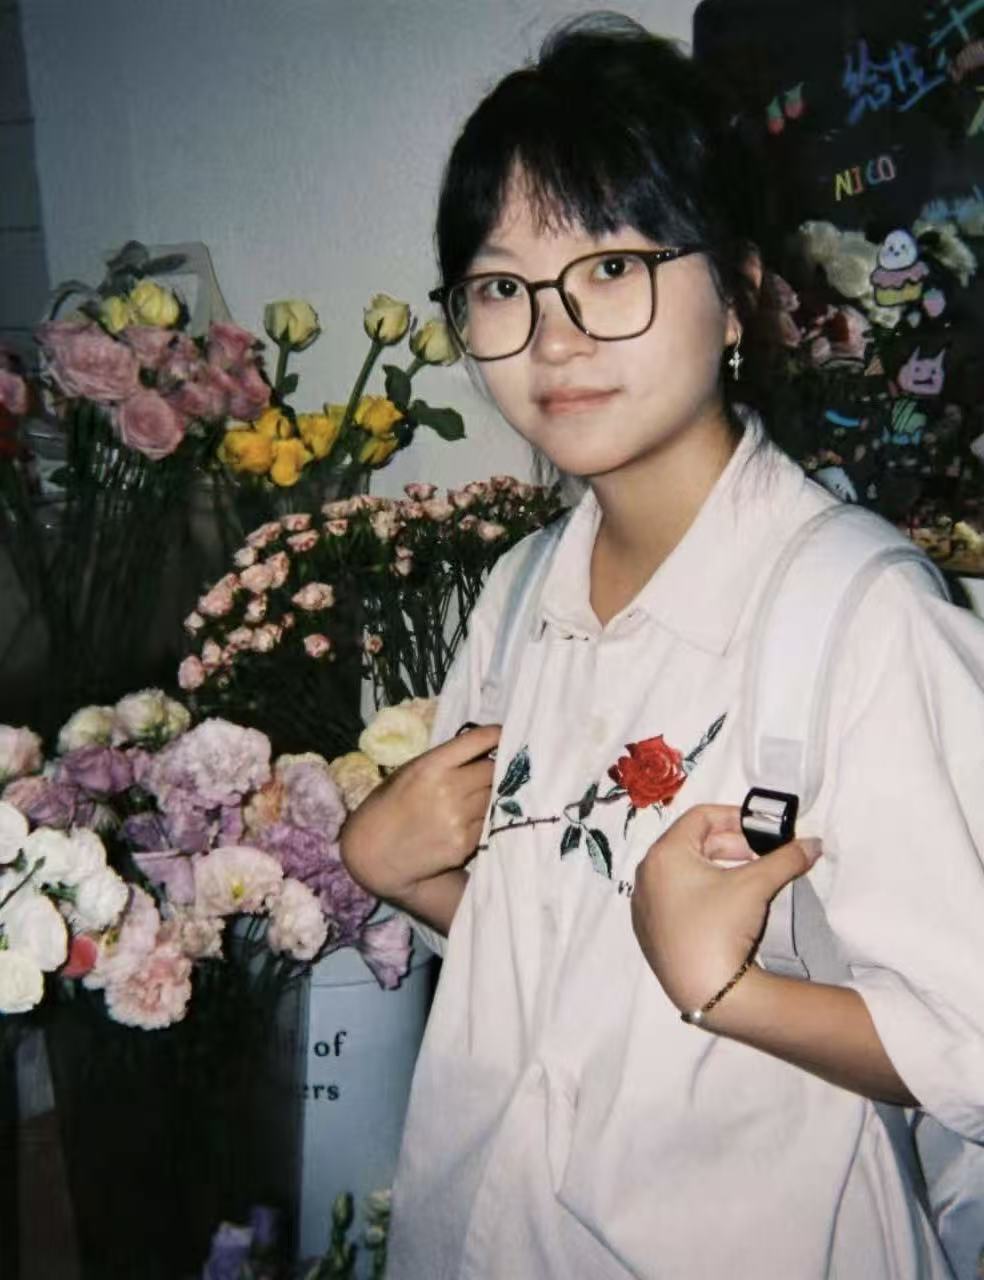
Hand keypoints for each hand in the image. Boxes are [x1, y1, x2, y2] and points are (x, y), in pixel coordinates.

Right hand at [340, 724, 500, 903]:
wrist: (372, 853)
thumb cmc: (388, 805)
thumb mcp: (409, 771)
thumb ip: (444, 761)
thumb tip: (481, 752)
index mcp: (431, 766)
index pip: (478, 741)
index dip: (497, 735)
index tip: (503, 734)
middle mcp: (449, 789)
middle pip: (492, 771)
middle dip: (492, 770)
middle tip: (483, 774)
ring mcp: (459, 819)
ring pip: (494, 798)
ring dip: (488, 795)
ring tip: (471, 800)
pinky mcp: (464, 844)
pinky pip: (486, 824)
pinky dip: (481, 820)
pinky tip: (464, 822)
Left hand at [630, 804, 821, 1014]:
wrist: (707, 992)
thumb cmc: (721, 928)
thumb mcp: (756, 885)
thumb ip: (786, 858)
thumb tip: (813, 844)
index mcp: (663, 854)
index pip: (700, 817)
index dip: (734, 816)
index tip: (760, 827)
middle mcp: (647, 875)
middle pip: (692, 844)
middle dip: (731, 845)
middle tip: (762, 853)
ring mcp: (645, 905)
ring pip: (684, 872)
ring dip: (719, 868)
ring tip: (750, 878)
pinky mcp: (650, 931)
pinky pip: (675, 898)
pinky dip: (702, 892)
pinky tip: (727, 905)